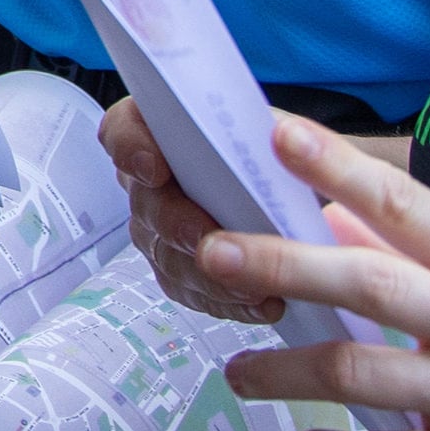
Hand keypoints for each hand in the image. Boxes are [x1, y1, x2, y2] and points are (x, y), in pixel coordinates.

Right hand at [100, 97, 279, 323]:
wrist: (303, 204)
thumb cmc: (288, 160)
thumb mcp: (291, 135)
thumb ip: (285, 132)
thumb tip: (287, 137)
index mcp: (170, 130)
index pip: (126, 128)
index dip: (130, 146)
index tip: (155, 168)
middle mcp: (156, 181)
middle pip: (146, 201)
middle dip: (176, 223)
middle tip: (204, 237)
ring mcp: (163, 231)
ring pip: (168, 256)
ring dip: (207, 274)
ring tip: (251, 285)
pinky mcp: (182, 272)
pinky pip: (191, 291)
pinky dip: (227, 299)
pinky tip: (262, 303)